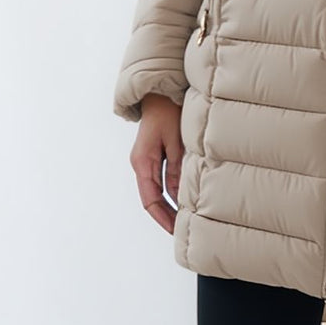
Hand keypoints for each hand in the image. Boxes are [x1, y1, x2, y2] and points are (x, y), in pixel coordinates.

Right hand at [130, 93, 184, 232]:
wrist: (160, 93)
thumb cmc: (168, 112)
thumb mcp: (176, 141)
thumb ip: (177, 167)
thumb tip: (179, 194)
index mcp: (143, 162)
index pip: (150, 199)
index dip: (162, 217)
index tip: (174, 231)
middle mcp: (141, 164)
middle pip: (152, 199)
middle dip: (166, 216)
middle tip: (182, 232)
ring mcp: (146, 161)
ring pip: (156, 191)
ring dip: (169, 205)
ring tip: (185, 221)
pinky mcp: (154, 156)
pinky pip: (161, 180)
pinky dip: (171, 192)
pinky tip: (183, 199)